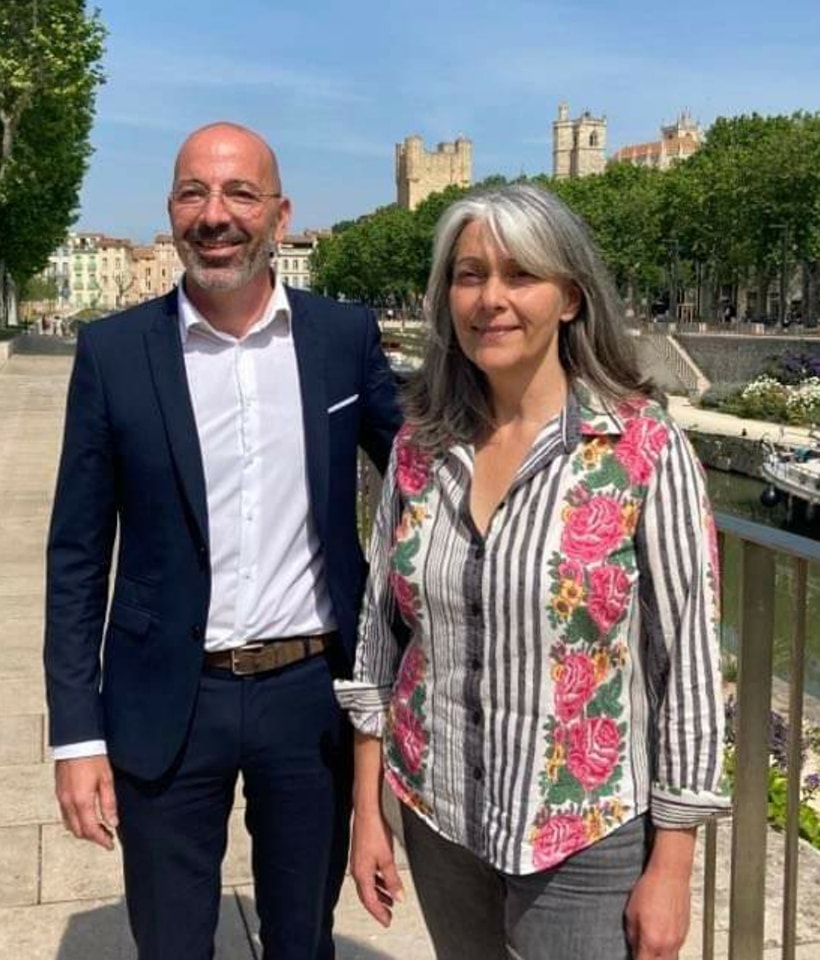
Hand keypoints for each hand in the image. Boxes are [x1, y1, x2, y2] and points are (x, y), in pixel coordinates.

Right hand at [55, 756, 118, 849]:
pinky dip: (75, 821)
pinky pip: (65, 815)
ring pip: (70, 824)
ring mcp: (61, 798)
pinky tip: (86, 817)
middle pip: (79, 831)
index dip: (102, 840)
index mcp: (82, 801)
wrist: (76, 741)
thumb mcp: (107, 780)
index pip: (91, 830)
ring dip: (84, 830)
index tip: (110, 845)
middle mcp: (68, 803)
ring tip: (99, 828)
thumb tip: (113, 823)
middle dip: (93, 837)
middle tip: (107, 837)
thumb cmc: (93, 757)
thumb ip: (109, 803)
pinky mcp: (59, 793)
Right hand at [349, 807, 404, 927]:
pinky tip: (384, 880)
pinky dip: (377, 882)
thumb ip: (393, 879)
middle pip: (367, 895)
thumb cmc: (374, 831)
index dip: (379, 913)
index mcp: (362, 874)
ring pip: (367, 885)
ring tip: (389, 900)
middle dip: (378, 907)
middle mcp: (357, 870)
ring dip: (378, 894)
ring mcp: (358, 862)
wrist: (367, 812)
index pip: (370, 901)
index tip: (387, 921)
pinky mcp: (361, 855)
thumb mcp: (387, 858)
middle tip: (387, 916)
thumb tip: (399, 896)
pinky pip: (368, 875)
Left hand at [625, 866, 690, 958]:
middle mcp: (668, 944)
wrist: (670, 875)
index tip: (633, 956)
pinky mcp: (685, 934)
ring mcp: (679, 940)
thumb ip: (632, 935)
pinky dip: (667, 948)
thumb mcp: (630, 912)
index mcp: (652, 941)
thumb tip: (633, 946)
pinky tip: (660, 937)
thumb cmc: (651, 888)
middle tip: (641, 952)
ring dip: (659, 956)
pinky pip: (676, 949)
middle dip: (649, 959)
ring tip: (651, 944)